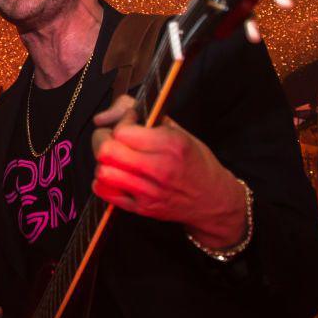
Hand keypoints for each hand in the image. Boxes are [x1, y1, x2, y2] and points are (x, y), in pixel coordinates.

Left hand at [91, 95, 248, 248]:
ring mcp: (149, 191)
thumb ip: (151, 117)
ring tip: (115, 158)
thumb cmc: (198, 163)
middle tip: (113, 138)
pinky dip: (103, 182)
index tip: (129, 122)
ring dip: (103, 161)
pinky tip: (116, 175)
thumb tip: (119, 109)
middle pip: (106, 150)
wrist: (214, 200)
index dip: (121, 122)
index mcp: (170, 144)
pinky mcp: (141, 208)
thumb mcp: (182, 133)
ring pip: (102, 172)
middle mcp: (159, 168)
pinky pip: (105, 193)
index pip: (123, 131)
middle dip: (103, 139)